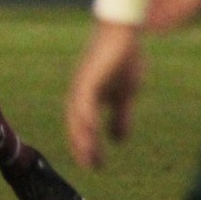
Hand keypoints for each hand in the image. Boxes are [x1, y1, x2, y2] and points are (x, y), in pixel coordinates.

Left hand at [65, 21, 144, 169]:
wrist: (124, 33)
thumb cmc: (123, 60)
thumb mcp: (125, 95)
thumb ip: (120, 116)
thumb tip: (118, 140)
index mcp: (87, 97)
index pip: (82, 127)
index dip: (86, 146)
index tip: (94, 165)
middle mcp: (79, 92)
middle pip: (75, 124)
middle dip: (81, 146)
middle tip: (90, 166)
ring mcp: (82, 84)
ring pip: (78, 115)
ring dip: (83, 136)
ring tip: (90, 155)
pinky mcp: (88, 76)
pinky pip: (84, 100)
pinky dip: (86, 117)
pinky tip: (92, 130)